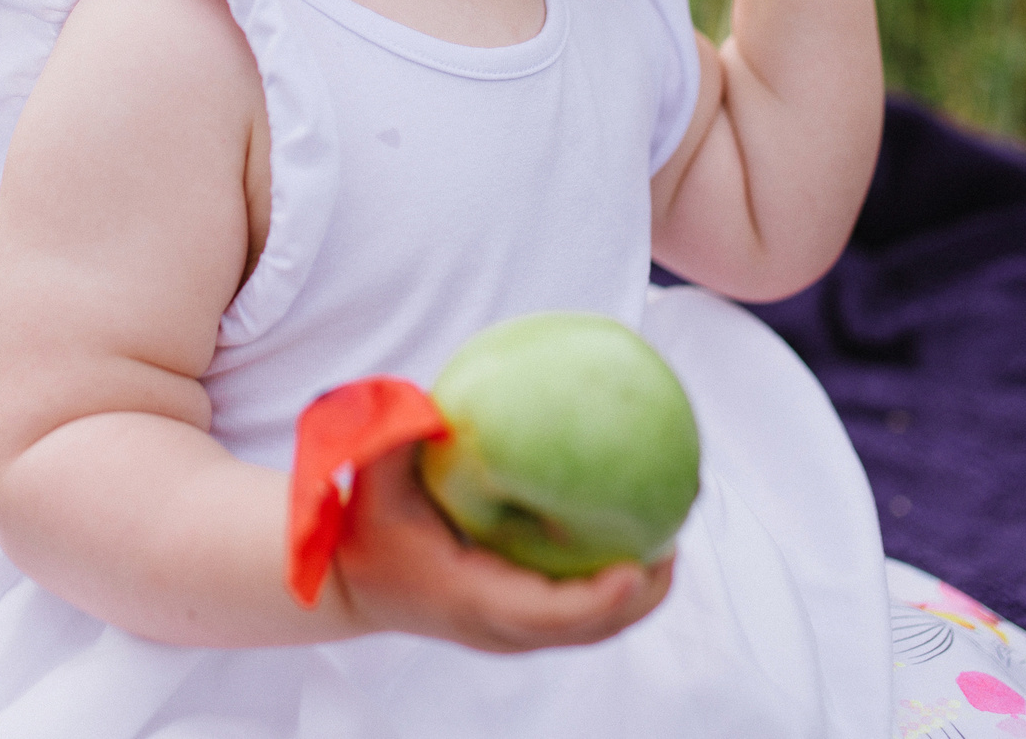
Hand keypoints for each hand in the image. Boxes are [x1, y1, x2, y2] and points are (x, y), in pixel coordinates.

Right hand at [331, 443, 674, 653]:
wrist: (349, 583)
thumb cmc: (365, 527)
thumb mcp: (372, 479)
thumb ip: (394, 437)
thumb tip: (429, 396)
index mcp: (472, 598)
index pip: (547, 614)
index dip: (597, 599)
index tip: (636, 567)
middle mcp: (501, 625)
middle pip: (590, 628)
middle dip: (640, 592)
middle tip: (676, 540)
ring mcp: (514, 629)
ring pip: (593, 624)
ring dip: (638, 589)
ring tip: (673, 533)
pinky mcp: (520, 618)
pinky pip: (580, 607)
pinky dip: (616, 581)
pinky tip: (637, 529)